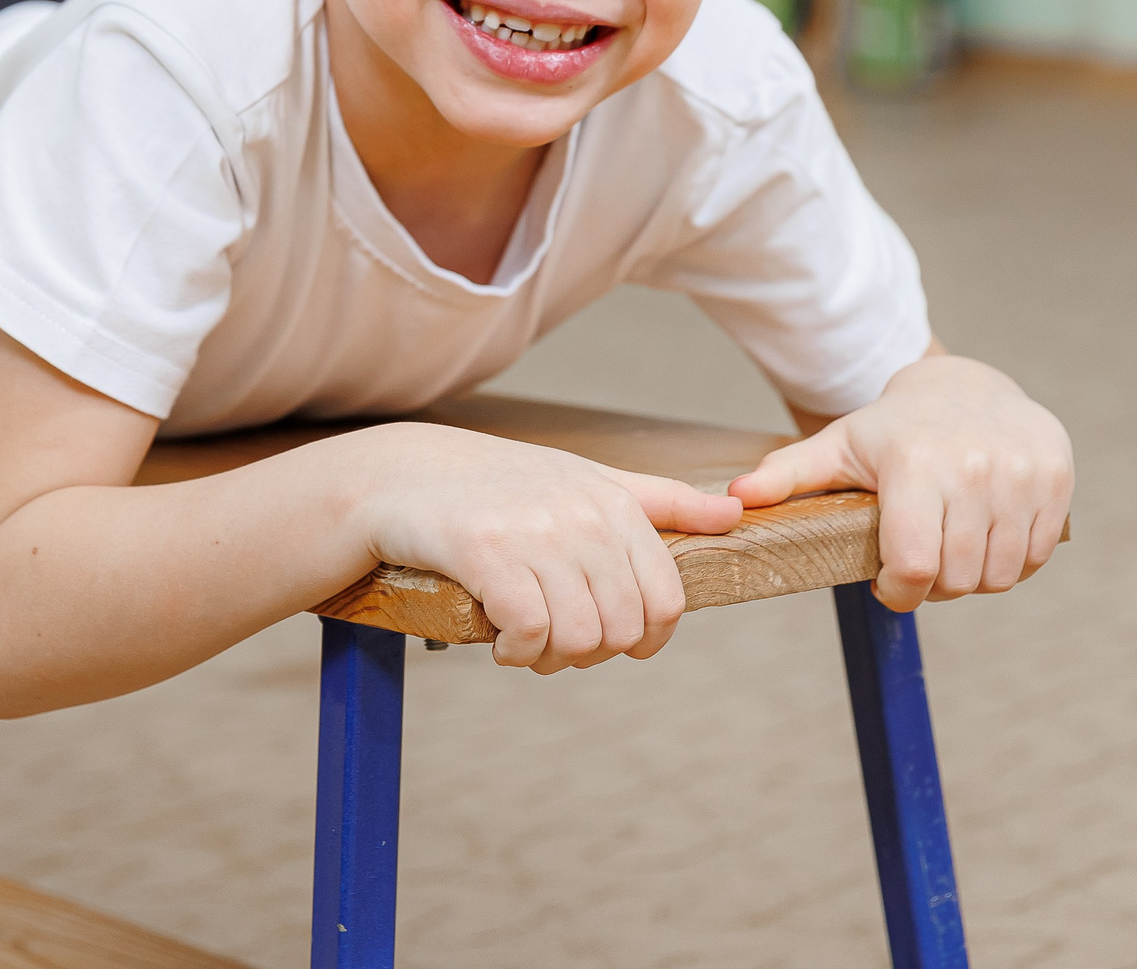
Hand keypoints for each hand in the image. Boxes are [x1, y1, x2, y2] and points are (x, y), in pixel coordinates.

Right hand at [351, 423, 742, 672]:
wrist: (400, 478)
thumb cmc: (499, 487)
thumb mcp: (586, 482)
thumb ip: (661, 502)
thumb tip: (735, 514)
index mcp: (614, 503)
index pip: (666, 602)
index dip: (642, 640)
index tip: (607, 641)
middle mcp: (581, 515)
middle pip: (622, 631)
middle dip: (589, 654)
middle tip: (551, 643)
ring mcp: (534, 533)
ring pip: (577, 638)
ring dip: (548, 659)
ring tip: (522, 642)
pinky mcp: (485, 552)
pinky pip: (528, 633)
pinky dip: (515, 653)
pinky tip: (497, 640)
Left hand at [727, 356, 1071, 612]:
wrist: (969, 386)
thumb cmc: (892, 429)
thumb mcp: (838, 446)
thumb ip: (786, 475)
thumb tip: (732, 501)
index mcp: (913, 465)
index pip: (912, 566)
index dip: (899, 593)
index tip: (889, 587)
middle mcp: (971, 468)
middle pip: (957, 579)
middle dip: (934, 587)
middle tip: (919, 567)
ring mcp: (1019, 475)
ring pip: (999, 575)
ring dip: (973, 578)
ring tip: (950, 551)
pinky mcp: (1055, 480)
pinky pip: (1034, 557)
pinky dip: (1011, 563)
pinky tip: (985, 539)